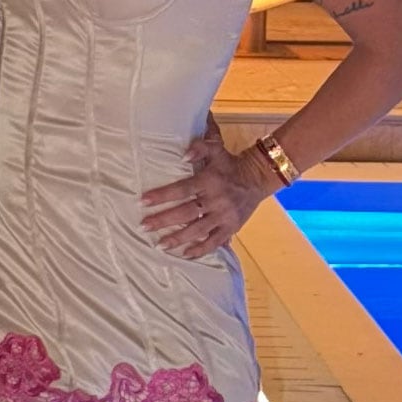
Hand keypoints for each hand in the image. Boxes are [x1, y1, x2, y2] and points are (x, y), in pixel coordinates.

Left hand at [141, 129, 281, 257]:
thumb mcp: (217, 149)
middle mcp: (216, 200)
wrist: (258, 178)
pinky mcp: (231, 227)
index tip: (143, 201)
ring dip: (178, 238)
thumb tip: (183, 155)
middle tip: (144, 226)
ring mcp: (224, 216)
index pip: (182, 189)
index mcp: (209, 181)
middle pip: (186, 212)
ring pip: (198, 230)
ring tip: (160, 245)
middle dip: (164, 220)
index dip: (162, 195)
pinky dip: (201, 249)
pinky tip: (186, 254)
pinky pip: (215, 241)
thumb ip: (200, 147)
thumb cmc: (230, 165)